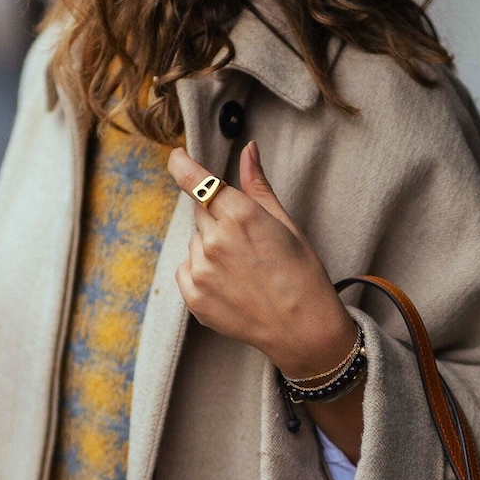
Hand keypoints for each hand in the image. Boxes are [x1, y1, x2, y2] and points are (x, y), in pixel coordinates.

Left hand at [171, 140, 356, 378]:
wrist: (303, 329)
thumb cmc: (301, 274)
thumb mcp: (286, 224)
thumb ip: (258, 185)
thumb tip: (248, 149)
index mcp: (240, 215)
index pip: (196, 181)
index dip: (181, 165)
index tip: (176, 158)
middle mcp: (214, 240)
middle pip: (201, 212)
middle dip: (218, 217)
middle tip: (247, 240)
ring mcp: (201, 271)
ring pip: (196, 242)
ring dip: (211, 247)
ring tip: (244, 269)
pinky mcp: (194, 297)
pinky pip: (187, 269)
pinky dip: (202, 272)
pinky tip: (231, 284)